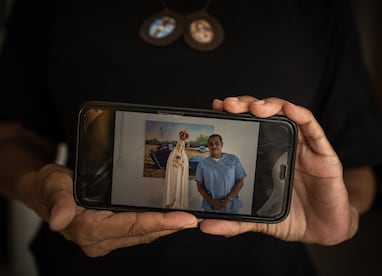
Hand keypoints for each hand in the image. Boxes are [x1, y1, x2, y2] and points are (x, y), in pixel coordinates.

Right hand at [18, 164, 197, 256]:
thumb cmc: (48, 187)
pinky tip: (173, 218)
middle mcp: (101, 238)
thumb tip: (60, 219)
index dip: (159, 223)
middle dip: (171, 226)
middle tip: (197, 219)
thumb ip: (57, 201)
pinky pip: (140, 230)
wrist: (45, 191)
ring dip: (168, 227)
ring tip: (192, 219)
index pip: (131, 227)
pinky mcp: (113, 231)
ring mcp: (108, 236)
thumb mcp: (51, 185)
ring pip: (144, 233)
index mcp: (88, 230)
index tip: (183, 220)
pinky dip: (158, 223)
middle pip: (143, 233)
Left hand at [198, 96, 358, 244]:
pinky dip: (300, 116)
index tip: (215, 108)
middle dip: (245, 105)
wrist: (324, 231)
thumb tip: (206, 226)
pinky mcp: (323, 153)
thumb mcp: (260, 219)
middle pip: (264, 116)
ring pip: (287, 115)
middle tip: (228, 105)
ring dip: (269, 106)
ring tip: (254, 107)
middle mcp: (284, 146)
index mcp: (266, 157)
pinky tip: (289, 110)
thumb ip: (236, 221)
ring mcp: (303, 147)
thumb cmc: (294, 218)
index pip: (249, 127)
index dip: (233, 116)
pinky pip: (312, 128)